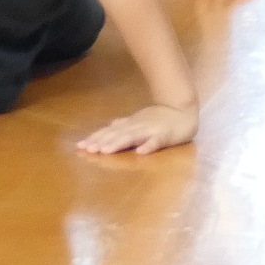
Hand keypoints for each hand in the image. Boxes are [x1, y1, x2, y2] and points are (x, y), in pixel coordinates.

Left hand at [76, 103, 197, 155]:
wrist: (184, 111)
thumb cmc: (160, 117)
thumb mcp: (140, 120)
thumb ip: (125, 124)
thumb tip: (109, 124)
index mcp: (130, 124)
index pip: (110, 131)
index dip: (95, 138)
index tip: (80, 146)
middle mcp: (137, 126)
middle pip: (117, 134)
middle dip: (102, 142)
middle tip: (87, 150)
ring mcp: (151, 130)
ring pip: (132, 137)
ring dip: (118, 143)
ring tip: (105, 151)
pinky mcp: (165, 135)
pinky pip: (156, 141)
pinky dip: (148, 146)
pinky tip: (140, 153)